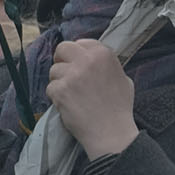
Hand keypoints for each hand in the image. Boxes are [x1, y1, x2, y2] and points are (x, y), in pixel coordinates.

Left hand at [44, 39, 137, 158]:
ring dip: (59, 82)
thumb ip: (108, 65)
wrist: (111, 132)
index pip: (81, 42)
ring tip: (71, 95)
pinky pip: (50, 88)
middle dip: (61, 60)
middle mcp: (87, 60)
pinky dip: (56, 97)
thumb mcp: (123, 79)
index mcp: (103, 54)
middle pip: (63, 48)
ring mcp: (72, 74)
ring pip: (54, 70)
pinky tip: (67, 105)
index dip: (77, 53)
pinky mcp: (60, 90)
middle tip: (65, 73)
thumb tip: (95, 60)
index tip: (77, 63)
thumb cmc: (119, 109)